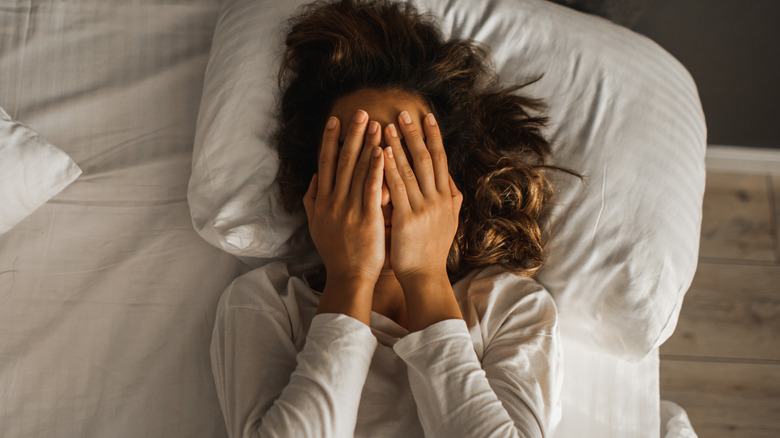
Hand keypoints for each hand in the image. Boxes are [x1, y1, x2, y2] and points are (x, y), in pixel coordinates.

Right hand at [304, 110, 385, 285]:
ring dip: (367, 144)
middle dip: (351, 134)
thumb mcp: (316, 225)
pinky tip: (383, 151)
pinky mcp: (367, 218)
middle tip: (360, 112)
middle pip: (341, 161)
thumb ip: (313, 201)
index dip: (329, 140)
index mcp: (323, 201)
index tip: (335, 120)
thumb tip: (314, 178)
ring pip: (357, 170)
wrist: (348, 277)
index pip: (325, 163)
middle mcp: (333, 201)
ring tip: (376, 124)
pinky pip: (372, 188)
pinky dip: (376, 168)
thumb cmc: (336, 253)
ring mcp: (349, 209)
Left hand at [382, 111, 462, 284]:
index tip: (427, 117)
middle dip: (415, 134)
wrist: (425, 277)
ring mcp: (424, 208)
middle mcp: (438, 199)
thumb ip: (451, 200)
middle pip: (427, 158)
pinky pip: (398, 188)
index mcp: (446, 197)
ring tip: (387, 125)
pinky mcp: (408, 219)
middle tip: (405, 112)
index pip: (441, 160)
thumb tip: (452, 182)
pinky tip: (382, 153)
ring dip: (399, 145)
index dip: (434, 137)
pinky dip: (390, 169)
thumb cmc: (432, 250)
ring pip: (411, 169)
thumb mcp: (449, 222)